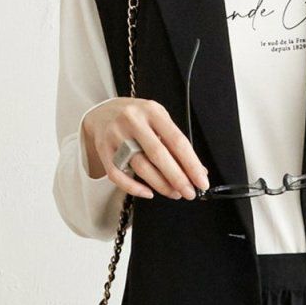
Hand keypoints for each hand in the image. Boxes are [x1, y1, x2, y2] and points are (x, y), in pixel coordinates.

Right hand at [82, 97, 209, 199]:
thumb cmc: (138, 119)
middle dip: (177, 178)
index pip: (176, 140)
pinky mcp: (103, 149)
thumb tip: (198, 170)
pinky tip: (148, 192)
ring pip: (140, 167)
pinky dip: (134, 188)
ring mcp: (115, 135)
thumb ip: (175, 143)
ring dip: (160, 185)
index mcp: (152, 111)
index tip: (202, 181)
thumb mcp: (159, 121)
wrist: (103, 113)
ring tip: (174, 193)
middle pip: (158, 155)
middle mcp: (132, 121)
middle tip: (189, 193)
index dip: (191, 164)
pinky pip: (118, 175)